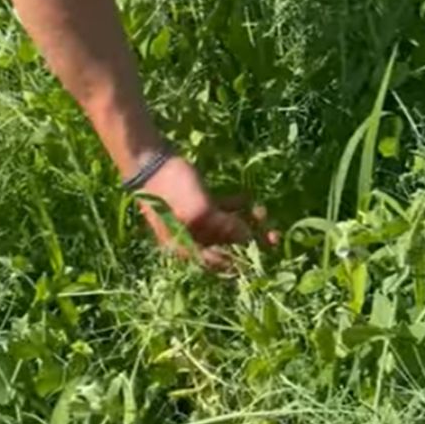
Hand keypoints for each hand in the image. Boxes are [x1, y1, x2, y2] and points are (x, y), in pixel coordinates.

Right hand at [136, 157, 275, 268]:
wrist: (149, 160)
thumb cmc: (172, 188)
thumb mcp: (200, 210)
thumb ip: (225, 227)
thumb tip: (249, 239)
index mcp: (186, 248)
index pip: (220, 263)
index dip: (245, 261)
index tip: (266, 256)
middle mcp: (189, 239)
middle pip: (226, 247)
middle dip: (251, 240)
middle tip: (275, 236)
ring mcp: (192, 221)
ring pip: (226, 228)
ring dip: (246, 221)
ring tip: (262, 211)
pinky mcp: (196, 204)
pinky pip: (220, 212)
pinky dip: (234, 208)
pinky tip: (247, 198)